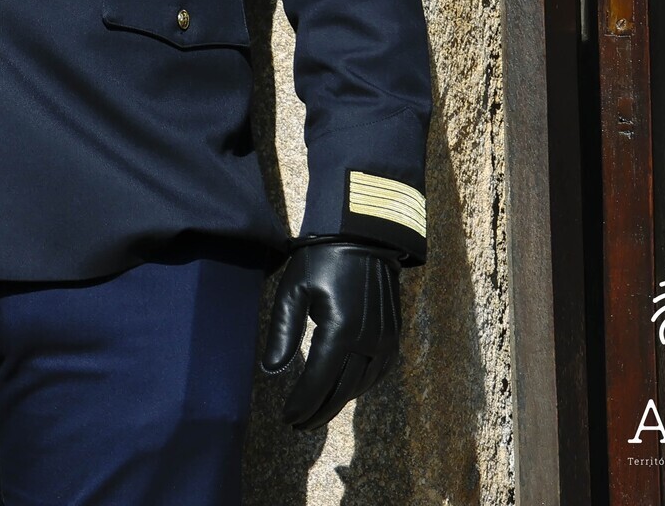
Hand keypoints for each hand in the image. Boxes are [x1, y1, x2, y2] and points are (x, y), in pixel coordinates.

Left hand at [259, 239, 403, 428]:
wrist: (363, 238)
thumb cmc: (321, 260)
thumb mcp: (293, 290)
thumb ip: (284, 332)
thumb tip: (271, 369)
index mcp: (341, 330)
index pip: (320, 379)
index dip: (303, 402)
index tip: (288, 417)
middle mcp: (368, 341)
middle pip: (342, 389)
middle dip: (319, 410)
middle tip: (298, 425)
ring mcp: (385, 340)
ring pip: (362, 385)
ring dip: (339, 401)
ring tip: (316, 412)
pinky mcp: (393, 336)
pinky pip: (378, 373)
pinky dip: (359, 387)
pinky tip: (344, 390)